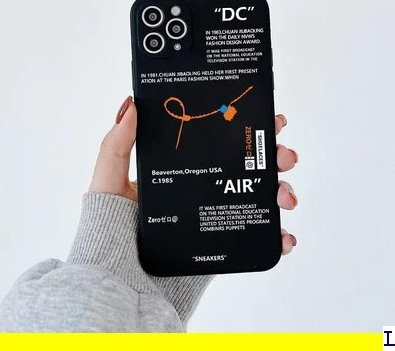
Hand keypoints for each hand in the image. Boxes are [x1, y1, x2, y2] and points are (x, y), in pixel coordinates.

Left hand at [90, 96, 298, 254]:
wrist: (121, 290)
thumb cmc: (109, 234)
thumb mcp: (109, 182)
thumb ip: (116, 145)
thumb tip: (132, 105)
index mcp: (186, 168)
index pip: (221, 141)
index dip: (249, 127)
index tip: (269, 118)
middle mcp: (206, 188)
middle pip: (250, 165)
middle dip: (275, 156)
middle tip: (285, 156)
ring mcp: (218, 216)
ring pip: (261, 197)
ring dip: (282, 191)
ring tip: (286, 197)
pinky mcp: (225, 246)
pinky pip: (259, 237)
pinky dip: (279, 236)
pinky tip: (285, 235)